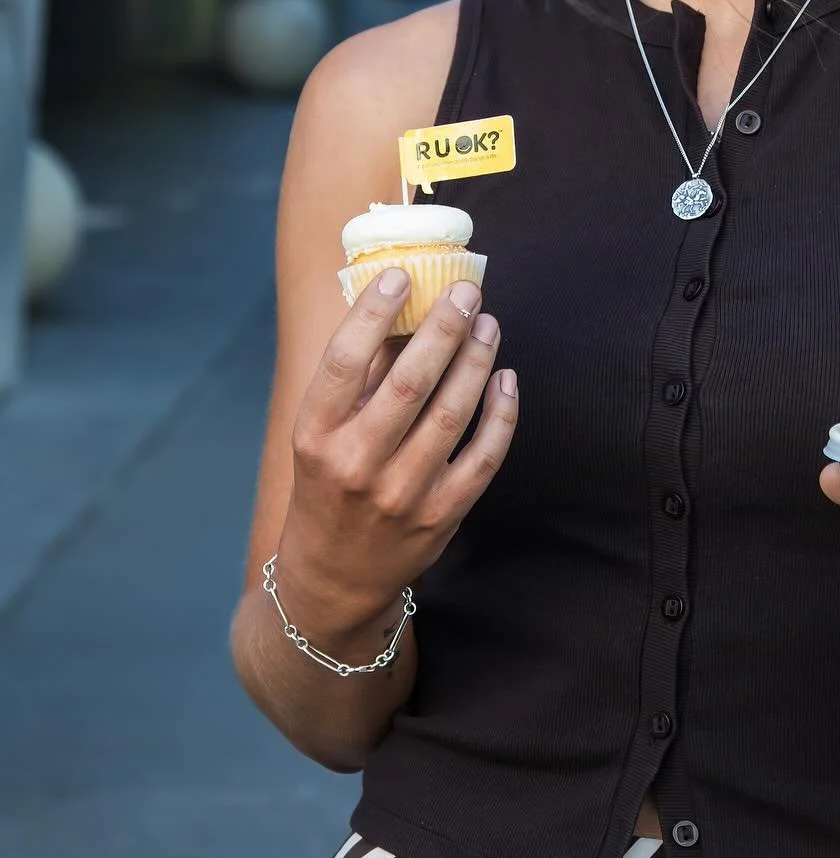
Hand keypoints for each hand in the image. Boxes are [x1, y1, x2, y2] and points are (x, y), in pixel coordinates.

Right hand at [278, 269, 517, 633]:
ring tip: (488, 324)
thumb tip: (401, 310)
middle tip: (467, 292)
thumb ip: (355, 383)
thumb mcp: (319, 439)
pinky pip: (484, 456)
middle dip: (443, 328)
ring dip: (476, 360)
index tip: (400, 276)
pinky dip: (501, 413)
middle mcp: (355, 465)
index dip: (373, 314)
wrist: (334, 581)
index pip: (342, 363)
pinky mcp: (441, 516)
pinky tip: (506, 378)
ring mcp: (402, 494)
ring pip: (452, 413)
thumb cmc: (327, 490)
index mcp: (315, 438)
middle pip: (409, 382)